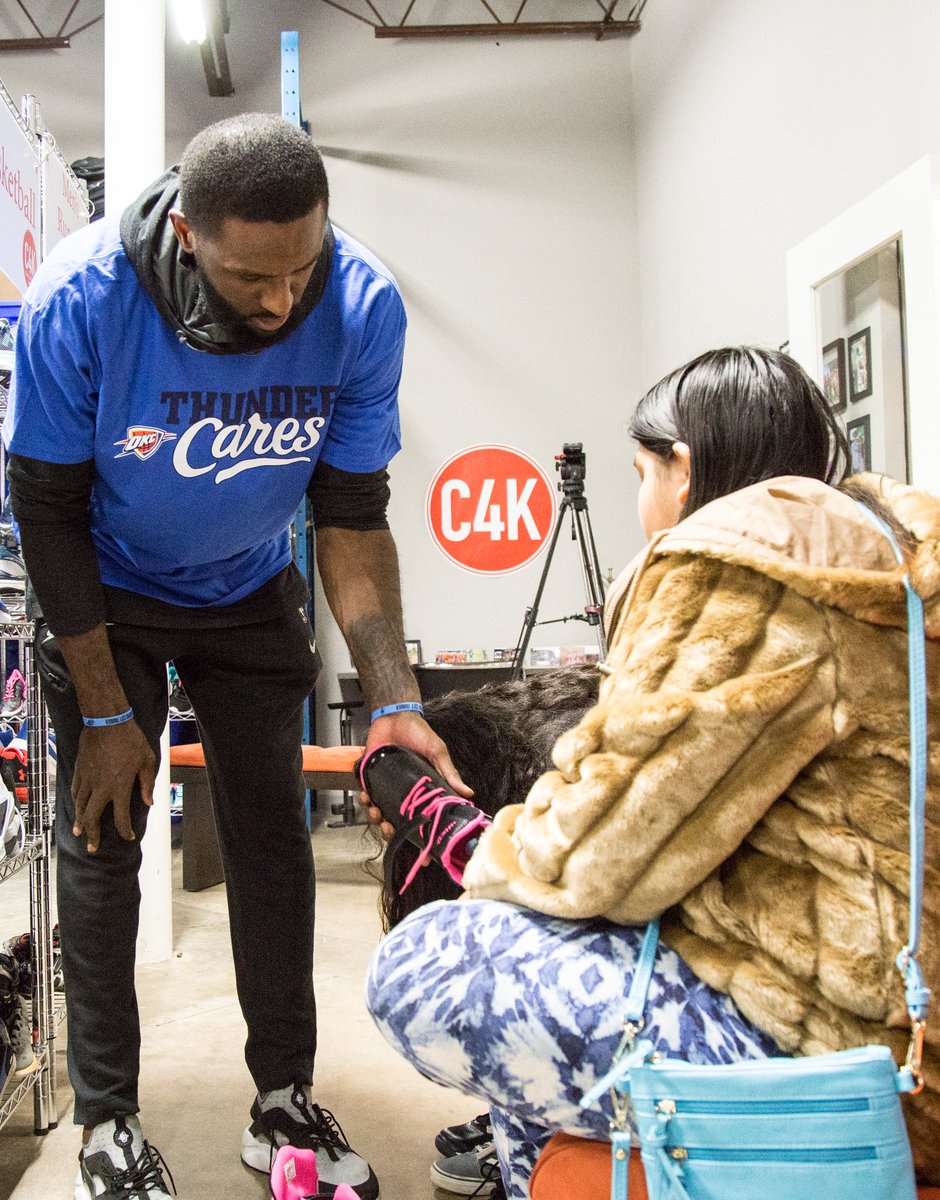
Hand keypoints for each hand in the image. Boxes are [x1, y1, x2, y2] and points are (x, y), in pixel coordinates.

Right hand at [71, 720, 156, 852]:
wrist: (107, 721)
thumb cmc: (130, 739)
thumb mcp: (147, 761)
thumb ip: (146, 784)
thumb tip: (149, 802)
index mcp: (120, 787)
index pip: (121, 817)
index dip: (125, 831)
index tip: (128, 836)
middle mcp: (101, 787)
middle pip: (92, 818)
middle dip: (92, 835)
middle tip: (92, 847)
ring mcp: (88, 779)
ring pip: (80, 806)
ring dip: (80, 821)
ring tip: (80, 832)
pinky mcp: (80, 770)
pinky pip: (74, 791)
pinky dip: (75, 802)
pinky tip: (76, 807)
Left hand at [358, 711, 471, 839]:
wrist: (395, 716)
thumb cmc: (419, 732)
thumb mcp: (437, 752)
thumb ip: (449, 772)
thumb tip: (468, 792)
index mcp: (421, 789)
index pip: (420, 815)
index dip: (417, 831)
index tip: (416, 843)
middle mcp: (404, 790)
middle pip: (396, 819)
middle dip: (390, 828)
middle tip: (389, 828)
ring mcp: (387, 784)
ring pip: (379, 811)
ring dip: (376, 817)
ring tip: (377, 814)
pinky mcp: (371, 776)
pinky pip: (366, 795)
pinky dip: (364, 800)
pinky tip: (366, 798)